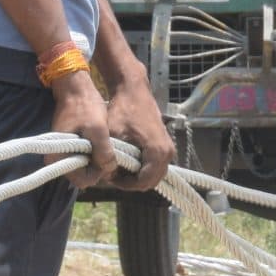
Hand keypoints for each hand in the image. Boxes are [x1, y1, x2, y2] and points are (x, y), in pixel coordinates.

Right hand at [51, 68, 116, 188]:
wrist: (75, 88)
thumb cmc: (85, 107)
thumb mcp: (98, 129)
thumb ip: (104, 151)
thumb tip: (110, 170)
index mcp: (58, 158)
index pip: (84, 180)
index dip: (98, 172)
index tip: (106, 155)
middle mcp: (57, 160)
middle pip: (85, 174)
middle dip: (98, 165)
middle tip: (107, 147)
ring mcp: (63, 153)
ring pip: (86, 166)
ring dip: (97, 158)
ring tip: (104, 142)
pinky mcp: (70, 147)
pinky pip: (84, 157)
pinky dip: (94, 152)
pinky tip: (100, 139)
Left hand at [104, 71, 175, 192]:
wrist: (134, 91)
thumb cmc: (123, 110)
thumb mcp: (113, 135)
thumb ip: (111, 157)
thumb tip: (106, 176)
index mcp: (157, 152)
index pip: (143, 182)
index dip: (125, 184)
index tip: (110, 177)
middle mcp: (168, 153)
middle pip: (151, 181)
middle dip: (132, 182)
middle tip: (114, 176)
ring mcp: (169, 149)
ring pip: (154, 174)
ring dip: (137, 176)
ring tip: (119, 169)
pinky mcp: (165, 145)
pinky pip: (156, 165)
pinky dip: (143, 168)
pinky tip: (127, 161)